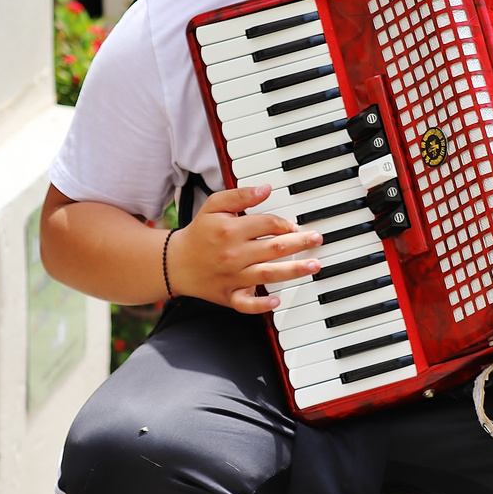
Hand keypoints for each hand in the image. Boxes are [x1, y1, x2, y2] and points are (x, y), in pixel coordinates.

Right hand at [167, 184, 321, 312]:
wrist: (175, 262)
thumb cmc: (200, 232)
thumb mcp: (214, 206)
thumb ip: (240, 195)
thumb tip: (265, 189)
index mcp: (231, 230)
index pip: (267, 224)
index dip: (285, 224)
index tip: (295, 225)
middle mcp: (234, 254)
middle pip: (274, 248)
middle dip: (300, 243)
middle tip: (317, 239)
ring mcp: (232, 277)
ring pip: (268, 274)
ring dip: (294, 270)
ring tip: (314, 265)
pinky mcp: (229, 295)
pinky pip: (246, 304)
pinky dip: (260, 304)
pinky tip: (276, 300)